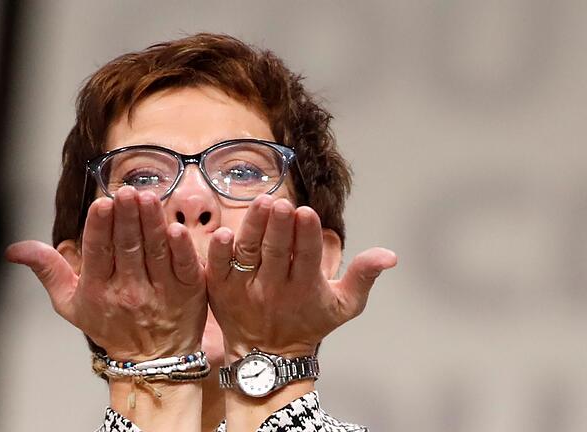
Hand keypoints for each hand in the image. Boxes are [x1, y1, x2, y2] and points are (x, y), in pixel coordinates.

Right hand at [5, 186, 207, 360]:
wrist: (151, 361)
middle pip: (127, 247)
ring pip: (155, 251)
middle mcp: (128, 291)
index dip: (99, 228)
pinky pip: (184, 267)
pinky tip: (176, 229)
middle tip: (126, 192)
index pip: (98, 253)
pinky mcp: (188, 292)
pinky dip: (181, 249)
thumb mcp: (70, 303)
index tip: (101, 203)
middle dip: (126, 218)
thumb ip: (47, 270)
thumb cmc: (109, 326)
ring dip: (151, 223)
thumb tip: (14, 249)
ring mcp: (160, 292)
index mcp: (98, 290)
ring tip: (148, 198)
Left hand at [205, 195, 396, 359]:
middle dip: (280, 227)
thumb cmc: (308, 324)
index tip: (307, 212)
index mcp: (305, 287)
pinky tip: (223, 234)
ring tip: (261, 204)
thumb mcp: (344, 306)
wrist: (267, 356)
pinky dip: (220, 253)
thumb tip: (390, 256)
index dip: (307, 235)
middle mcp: (275, 287)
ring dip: (253, 228)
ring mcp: (246, 288)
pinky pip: (219, 268)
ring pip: (249, 254)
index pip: (307, 257)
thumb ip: (364, 277)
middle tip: (281, 204)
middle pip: (277, 252)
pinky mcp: (222, 288)